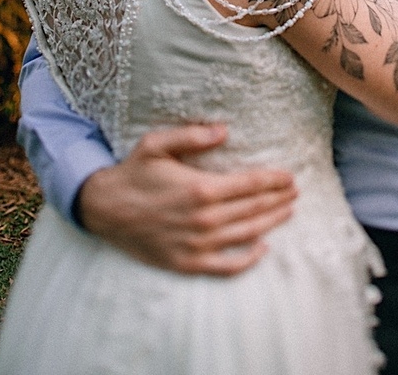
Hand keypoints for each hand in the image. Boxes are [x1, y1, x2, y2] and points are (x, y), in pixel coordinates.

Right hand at [74, 124, 297, 276]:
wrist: (102, 209)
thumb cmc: (133, 173)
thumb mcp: (157, 144)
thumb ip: (192, 135)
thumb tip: (224, 130)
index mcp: (201, 188)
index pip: (250, 184)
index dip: (274, 180)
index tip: (290, 177)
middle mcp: (204, 219)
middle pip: (254, 208)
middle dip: (279, 199)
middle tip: (295, 191)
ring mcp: (197, 244)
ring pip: (247, 234)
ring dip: (272, 222)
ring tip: (288, 211)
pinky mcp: (187, 263)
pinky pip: (227, 266)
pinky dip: (249, 259)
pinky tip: (263, 248)